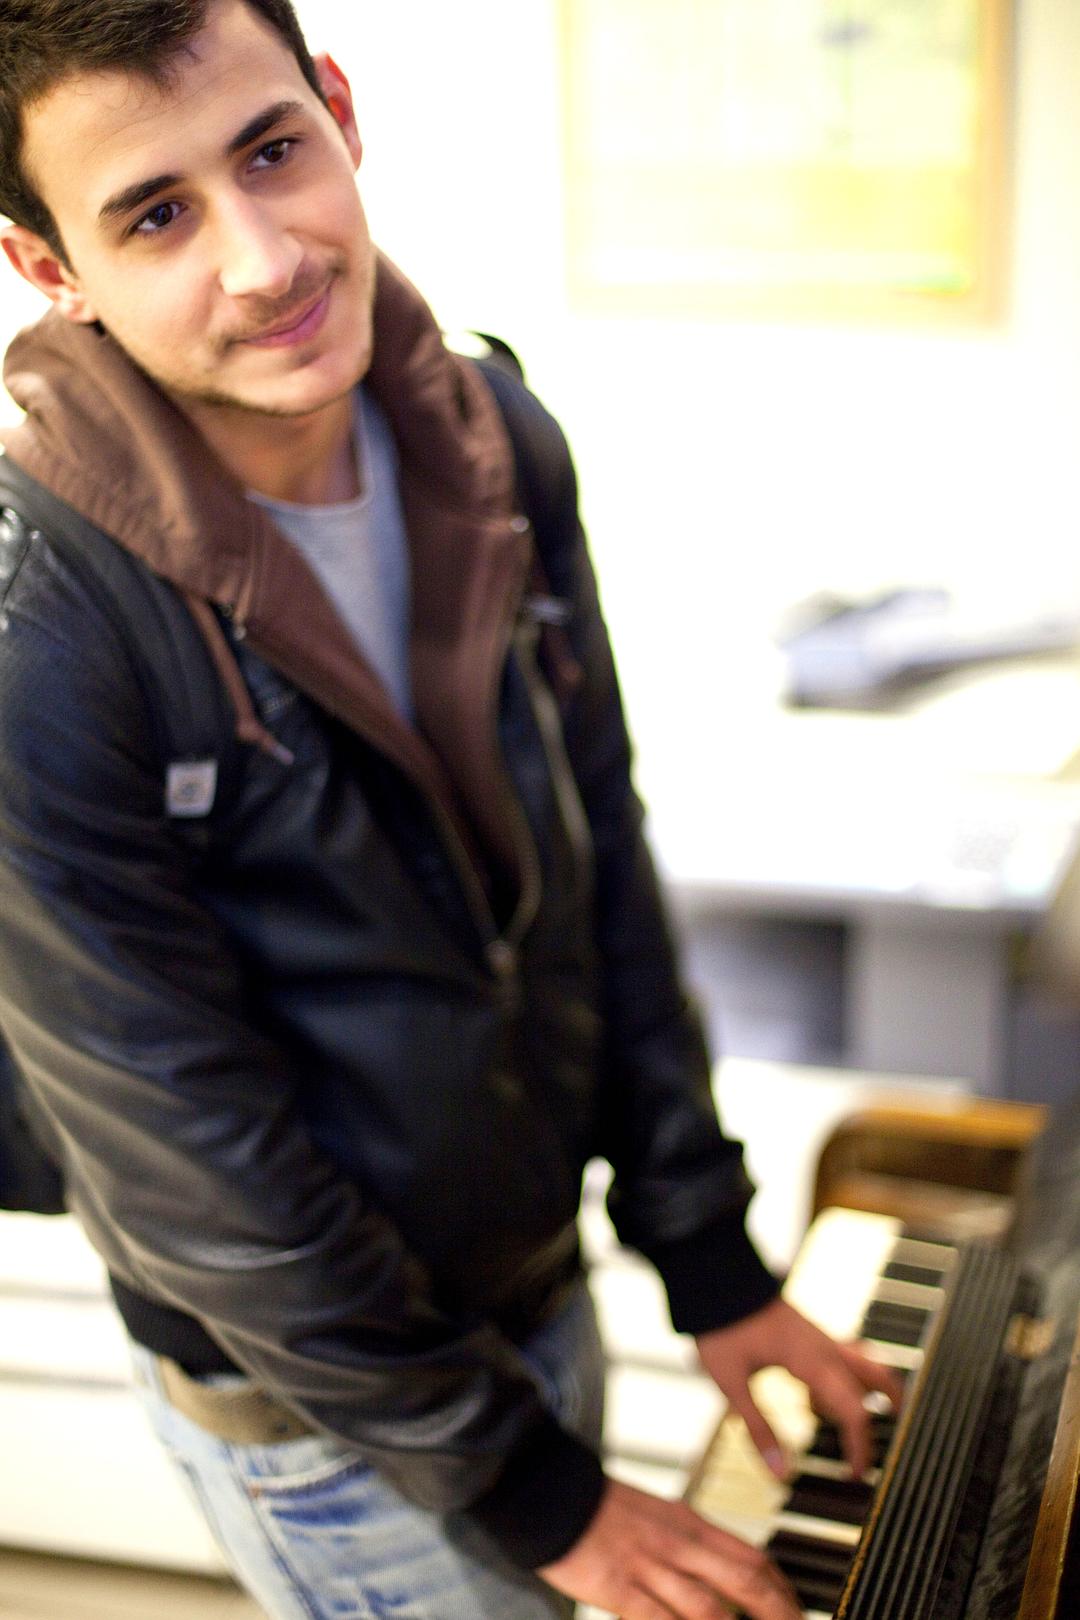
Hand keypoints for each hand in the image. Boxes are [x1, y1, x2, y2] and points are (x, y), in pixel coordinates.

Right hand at [539, 1478, 800, 1619]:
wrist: (549, 1488)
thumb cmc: (599, 1509)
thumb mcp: (656, 1517)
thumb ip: (688, 1546)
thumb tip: (719, 1578)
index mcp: (689, 1522)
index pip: (753, 1557)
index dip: (784, 1591)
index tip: (796, 1611)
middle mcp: (679, 1544)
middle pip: (746, 1583)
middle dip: (780, 1615)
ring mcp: (651, 1567)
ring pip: (712, 1610)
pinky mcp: (620, 1588)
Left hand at [696, 1297, 903, 1480]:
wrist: (716, 1277)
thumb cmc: (722, 1328)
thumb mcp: (732, 1384)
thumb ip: (757, 1428)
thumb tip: (781, 1474)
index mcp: (812, 1361)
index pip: (854, 1410)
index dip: (860, 1447)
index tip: (856, 1476)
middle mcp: (823, 1347)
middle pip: (872, 1384)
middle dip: (876, 1421)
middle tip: (867, 1456)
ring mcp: (817, 1336)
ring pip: (863, 1364)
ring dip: (869, 1393)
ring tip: (852, 1426)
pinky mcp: (806, 1331)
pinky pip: (840, 1357)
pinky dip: (841, 1382)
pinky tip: (812, 1401)